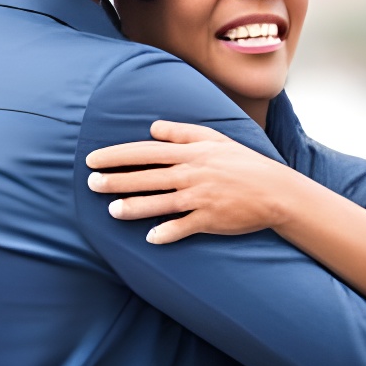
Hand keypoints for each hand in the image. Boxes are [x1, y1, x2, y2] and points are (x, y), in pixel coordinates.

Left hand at [86, 121, 300, 243]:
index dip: (117, 155)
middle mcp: (191, 174)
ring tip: (112, 211)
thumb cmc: (243, 162)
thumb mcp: (214, 139)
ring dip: (134, 207)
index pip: (145, 152)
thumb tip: (153, 128)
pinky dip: (167, 232)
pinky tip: (151, 237)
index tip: (94, 159)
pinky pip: (183, 227)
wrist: (274, 190)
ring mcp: (200, 198)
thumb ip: (182, 132)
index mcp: (190, 153)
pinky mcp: (210, 219)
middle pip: (147, 177)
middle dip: (116, 180)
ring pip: (160, 203)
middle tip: (91, 184)